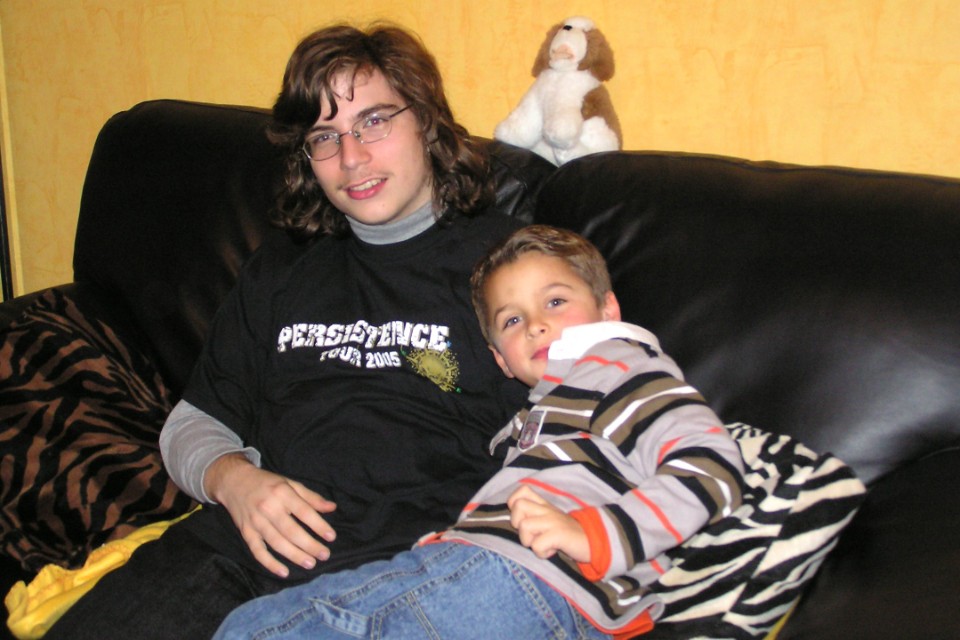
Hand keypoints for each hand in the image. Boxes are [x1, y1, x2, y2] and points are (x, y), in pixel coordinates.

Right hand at [205, 453, 336, 577]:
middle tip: (324, 555)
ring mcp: (256, 522)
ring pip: (276, 543)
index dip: (318, 525)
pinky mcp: (246, 532)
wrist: (234, 481)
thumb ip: (311, 497)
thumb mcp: (290, 483)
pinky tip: (283, 572)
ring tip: (310, 564)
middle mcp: (268, 508)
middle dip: (309, 545)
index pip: (304, 512)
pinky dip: (270, 563)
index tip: (331, 537)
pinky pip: (258, 551)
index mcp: (282, 493)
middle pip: (291, 531)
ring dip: (294, 555)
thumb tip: (332, 507)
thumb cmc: (267, 483)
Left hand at [506, 485, 589, 562]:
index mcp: (544, 505)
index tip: (522, 518)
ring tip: (542, 544)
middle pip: (518, 506)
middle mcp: (547, 509)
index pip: (522, 491)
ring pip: (524, 526)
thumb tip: (516, 522)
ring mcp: (553, 521)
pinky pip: (537, 545)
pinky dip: (542, 553)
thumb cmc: (567, 534)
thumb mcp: (551, 520)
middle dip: (518, 524)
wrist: (593, 541)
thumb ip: (535, 516)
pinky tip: (552, 551)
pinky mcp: (559, 534)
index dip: (514, 503)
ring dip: (529, 541)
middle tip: (532, 534)